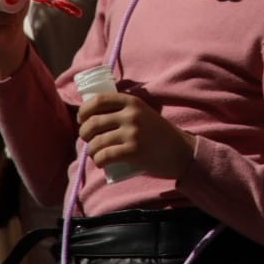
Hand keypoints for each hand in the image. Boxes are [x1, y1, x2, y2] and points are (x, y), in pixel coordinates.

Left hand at [77, 92, 195, 179]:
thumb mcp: (143, 113)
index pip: (98, 100)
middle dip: (84, 133)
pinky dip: (98, 161)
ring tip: (96, 154)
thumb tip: (92, 116)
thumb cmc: (158, 133)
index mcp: (131, 101)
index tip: (82, 119)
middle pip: (93, 122)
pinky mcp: (133, 151)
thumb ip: (123, 110)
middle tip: (89, 140)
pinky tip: (101, 163)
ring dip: (91, 151)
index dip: (84, 110)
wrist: (181, 151)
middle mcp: (131, 115)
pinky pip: (104, 156)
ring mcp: (132, 133)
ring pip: (96, 142)